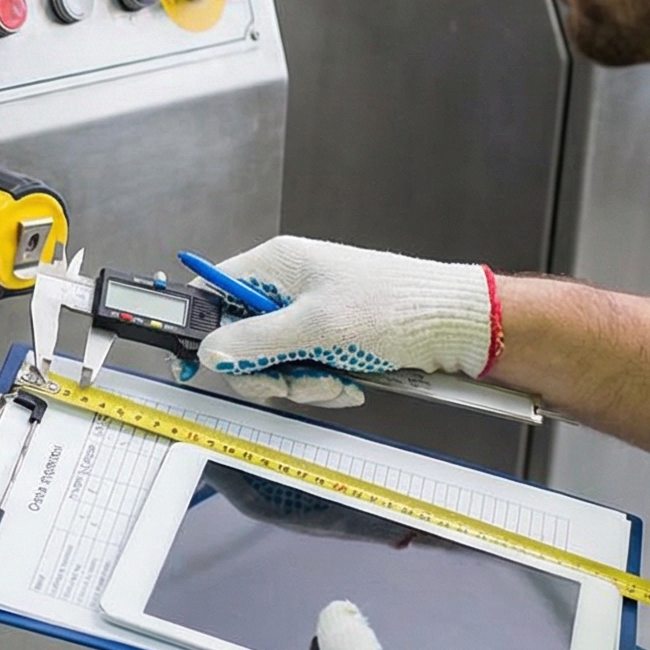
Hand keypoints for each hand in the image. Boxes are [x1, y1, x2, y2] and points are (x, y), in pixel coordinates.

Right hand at [188, 237, 495, 407]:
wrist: (457, 324)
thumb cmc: (396, 307)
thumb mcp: (316, 327)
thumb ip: (254, 341)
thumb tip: (208, 351)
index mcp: (276, 266)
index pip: (211, 292)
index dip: (199, 329)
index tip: (192, 364)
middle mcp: (287, 287)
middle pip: (239, 340)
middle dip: (266, 371)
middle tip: (292, 381)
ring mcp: (308, 315)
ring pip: (272, 362)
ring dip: (301, 382)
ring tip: (336, 381)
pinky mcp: (329, 339)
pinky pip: (303, 370)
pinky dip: (323, 384)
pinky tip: (350, 382)